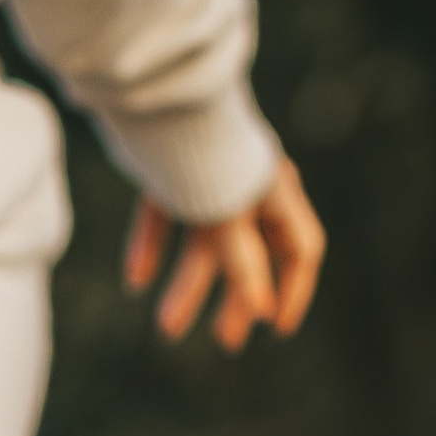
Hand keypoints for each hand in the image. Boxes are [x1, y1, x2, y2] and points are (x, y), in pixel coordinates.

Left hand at [124, 154, 326, 350]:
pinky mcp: (170, 172)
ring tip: (167, 329)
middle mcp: (247, 186)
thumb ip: (243, 264)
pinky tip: (136, 281)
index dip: (292, 290)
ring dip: (188, 285)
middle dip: (236, 299)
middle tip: (225, 341)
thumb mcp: (225, 215)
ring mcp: (207, 179)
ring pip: (204, 242)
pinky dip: (153, 246)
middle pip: (250, 255)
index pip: (299, 249)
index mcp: (275, 192)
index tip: (275, 327)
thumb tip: (262, 312)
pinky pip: (165, 216)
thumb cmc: (203, 155)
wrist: (152, 94)